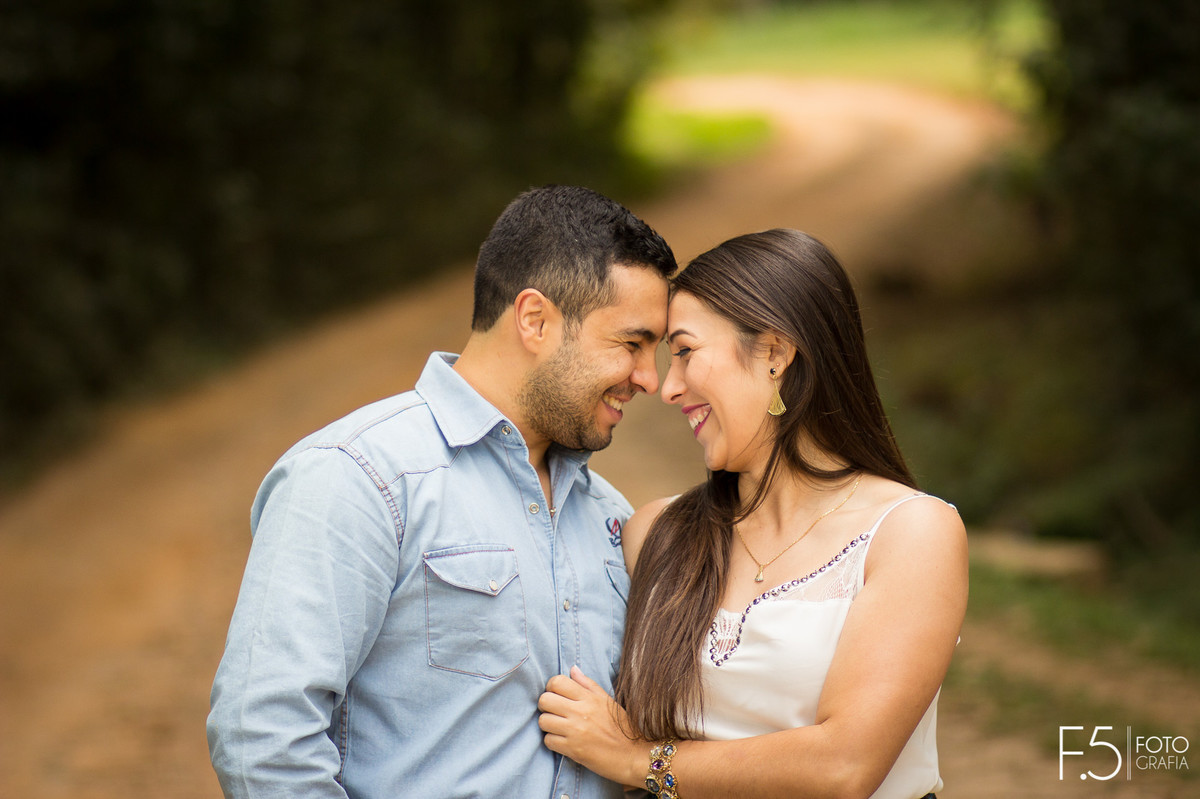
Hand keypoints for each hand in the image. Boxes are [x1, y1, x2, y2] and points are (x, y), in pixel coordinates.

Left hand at [538, 666, 643, 784]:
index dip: (552, 687)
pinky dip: (552, 741)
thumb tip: (572, 669)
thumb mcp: (608, 701)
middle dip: (546, 705)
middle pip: (545, 700)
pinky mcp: (572, 750)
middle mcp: (580, 712)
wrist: (634, 755)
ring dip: (548, 724)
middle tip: (555, 711)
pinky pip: (548, 741)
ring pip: (543, 721)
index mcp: (589, 698)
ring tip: (558, 727)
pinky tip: (563, 741)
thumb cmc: (623, 727)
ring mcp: (575, 731)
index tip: (557, 695)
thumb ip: (588, 684)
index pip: (557, 682)